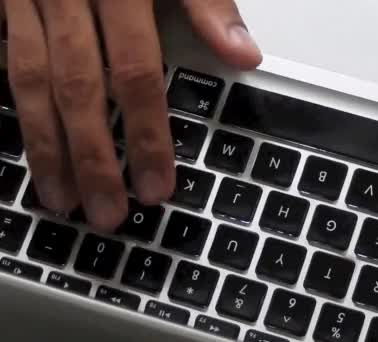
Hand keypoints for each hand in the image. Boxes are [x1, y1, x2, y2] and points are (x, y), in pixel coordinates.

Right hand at [1, 0, 260, 230]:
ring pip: (28, 81)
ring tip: (61, 198)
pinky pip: (1, 56)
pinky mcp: (1, 0)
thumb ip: (208, 1)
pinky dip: (13, 105)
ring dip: (46, 146)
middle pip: (78, 90)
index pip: (136, 73)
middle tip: (108, 213)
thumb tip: (244, 54)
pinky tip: (26, 143)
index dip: (146, 134)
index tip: (156, 184)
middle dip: (93, 158)